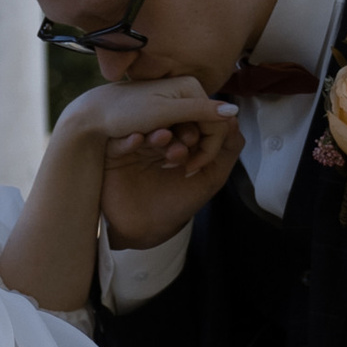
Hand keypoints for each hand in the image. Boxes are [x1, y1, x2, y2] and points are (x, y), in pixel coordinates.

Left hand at [62, 68, 228, 152]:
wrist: (92, 115)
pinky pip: (178, 134)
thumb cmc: (125, 112)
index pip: (217, 121)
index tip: (189, 166)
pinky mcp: (164, 114)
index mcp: (190, 87)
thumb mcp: (163, 113)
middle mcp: (186, 92)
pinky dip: (171, 147)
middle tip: (172, 165)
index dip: (208, 147)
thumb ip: (199, 111)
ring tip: (163, 162)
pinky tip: (158, 156)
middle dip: (193, 150)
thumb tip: (234, 112)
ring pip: (192, 133)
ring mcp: (175, 103)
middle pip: (206, 127)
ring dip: (181, 151)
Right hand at [98, 100, 240, 252]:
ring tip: (165, 141)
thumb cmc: (178, 203)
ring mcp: (135, 145)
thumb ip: (227, 149)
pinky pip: (119, 141)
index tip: (200, 140)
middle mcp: (156, 137)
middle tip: (185, 143)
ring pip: (145, 128)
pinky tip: (137, 140)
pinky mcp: (113, 155)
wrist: (148, 229)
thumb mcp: (211, 176)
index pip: (189, 118)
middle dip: (178, 128)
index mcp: (178, 137)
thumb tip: (233, 117)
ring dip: (157, 133)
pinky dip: (128, 139)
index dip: (197, 124)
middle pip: (166, 120)